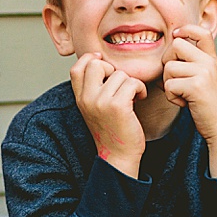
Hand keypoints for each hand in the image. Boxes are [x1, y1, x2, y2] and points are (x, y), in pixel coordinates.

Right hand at [70, 51, 146, 177]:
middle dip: (112, 69)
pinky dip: (140, 89)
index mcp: (80, 99)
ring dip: (131, 83)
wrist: (118, 157)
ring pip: (119, 74)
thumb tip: (101, 63)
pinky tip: (140, 99)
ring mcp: (101, 102)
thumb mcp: (95, 109)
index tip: (103, 62)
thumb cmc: (112, 132)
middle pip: (96, 64)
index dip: (90, 59)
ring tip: (132, 97)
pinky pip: (132, 83)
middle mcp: (87, 99)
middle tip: (121, 84)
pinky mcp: (117, 106)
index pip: (76, 68)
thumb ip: (94, 89)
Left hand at [163, 25, 216, 179]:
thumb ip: (196, 66)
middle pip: (176, 46)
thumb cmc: (211, 109)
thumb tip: (172, 52)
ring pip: (169, 68)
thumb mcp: (207, 81)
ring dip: (169, 84)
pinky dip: (172, 97)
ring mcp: (204, 73)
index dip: (185, 29)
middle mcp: (209, 63)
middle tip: (175, 80)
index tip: (176, 35)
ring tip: (183, 96)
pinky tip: (185, 104)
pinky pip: (169, 85)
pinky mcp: (196, 86)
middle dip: (168, 62)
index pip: (201, 32)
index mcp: (212, 60)